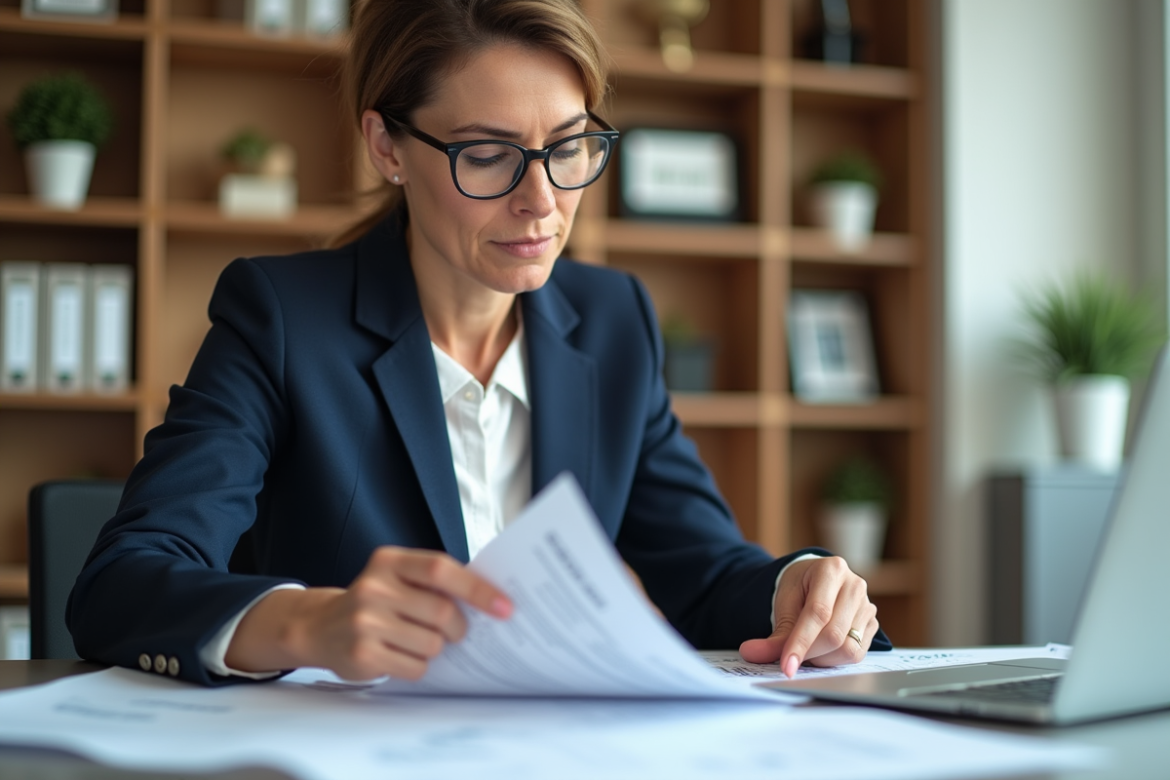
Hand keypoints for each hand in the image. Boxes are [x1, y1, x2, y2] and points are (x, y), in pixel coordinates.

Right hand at [226, 547, 511, 680]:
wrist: (321, 627)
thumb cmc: (375, 602)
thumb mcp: (397, 578)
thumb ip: (435, 582)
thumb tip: (490, 600)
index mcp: (390, 561)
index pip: (441, 569)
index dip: (477, 588)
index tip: (504, 607)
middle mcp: (374, 586)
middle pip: (442, 612)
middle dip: (459, 628)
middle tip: (456, 633)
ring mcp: (365, 621)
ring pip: (432, 644)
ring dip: (435, 649)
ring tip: (417, 642)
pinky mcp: (362, 653)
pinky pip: (415, 667)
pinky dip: (418, 666)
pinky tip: (401, 655)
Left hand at [737, 556, 878, 677]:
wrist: (814, 580)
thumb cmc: (798, 588)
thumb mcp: (782, 603)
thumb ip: (773, 634)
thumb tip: (751, 654)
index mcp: (831, 569)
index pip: (817, 614)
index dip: (800, 643)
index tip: (786, 667)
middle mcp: (855, 585)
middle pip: (834, 634)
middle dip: (809, 653)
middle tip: (791, 657)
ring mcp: (867, 605)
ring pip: (848, 649)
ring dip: (822, 659)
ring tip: (807, 648)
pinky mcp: (872, 624)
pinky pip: (856, 654)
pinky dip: (834, 659)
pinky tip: (822, 649)